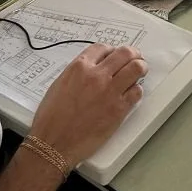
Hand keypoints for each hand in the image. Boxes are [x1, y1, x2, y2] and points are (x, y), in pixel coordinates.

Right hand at [29, 44, 146, 167]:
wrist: (54, 143)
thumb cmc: (51, 119)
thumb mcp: (59, 85)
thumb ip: (78, 73)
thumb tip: (92, 69)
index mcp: (78, 68)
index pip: (103, 47)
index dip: (111, 50)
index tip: (114, 55)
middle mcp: (96, 76)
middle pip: (125, 53)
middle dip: (133, 54)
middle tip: (135, 58)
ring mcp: (110, 91)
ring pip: (137, 68)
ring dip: (140, 68)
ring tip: (139, 71)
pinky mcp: (119, 109)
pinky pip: (137, 92)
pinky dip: (137, 90)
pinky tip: (132, 93)